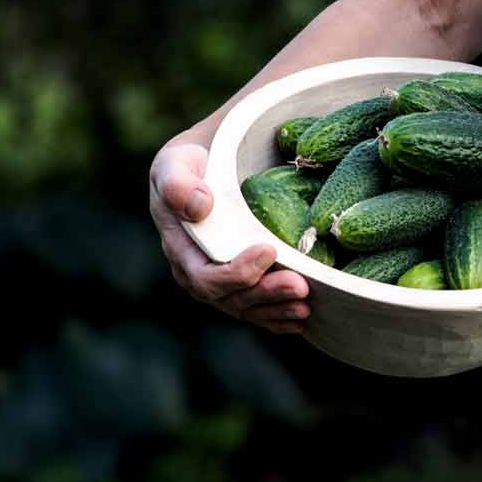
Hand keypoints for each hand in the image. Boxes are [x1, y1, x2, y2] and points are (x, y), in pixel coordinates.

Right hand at [149, 139, 310, 333]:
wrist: (205, 169)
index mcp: (181, 251)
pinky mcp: (240, 285)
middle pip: (231, 299)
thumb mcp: (176, 164)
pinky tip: (302, 317)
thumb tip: (200, 207)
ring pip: (248, 308)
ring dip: (278, 310)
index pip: (206, 278)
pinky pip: (257, 309)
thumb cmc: (189, 164)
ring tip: (305, 306)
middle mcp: (197, 275)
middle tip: (300, 286)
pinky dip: (279, 316)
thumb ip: (179, 184)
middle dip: (266, 294)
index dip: (238, 272)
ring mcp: (220, 283)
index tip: (269, 250)